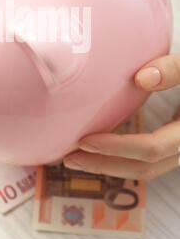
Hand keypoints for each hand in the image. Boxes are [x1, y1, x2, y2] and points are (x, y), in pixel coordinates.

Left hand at [64, 54, 179, 180]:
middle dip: (105, 166)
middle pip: (144, 168)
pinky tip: (101, 146)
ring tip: (77, 157)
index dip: (117, 148)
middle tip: (68, 157)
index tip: (84, 140)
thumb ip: (176, 69)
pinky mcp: (174, 142)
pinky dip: (122, 157)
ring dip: (111, 166)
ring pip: (146, 169)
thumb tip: (140, 79)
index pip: (152, 149)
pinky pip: (148, 158)